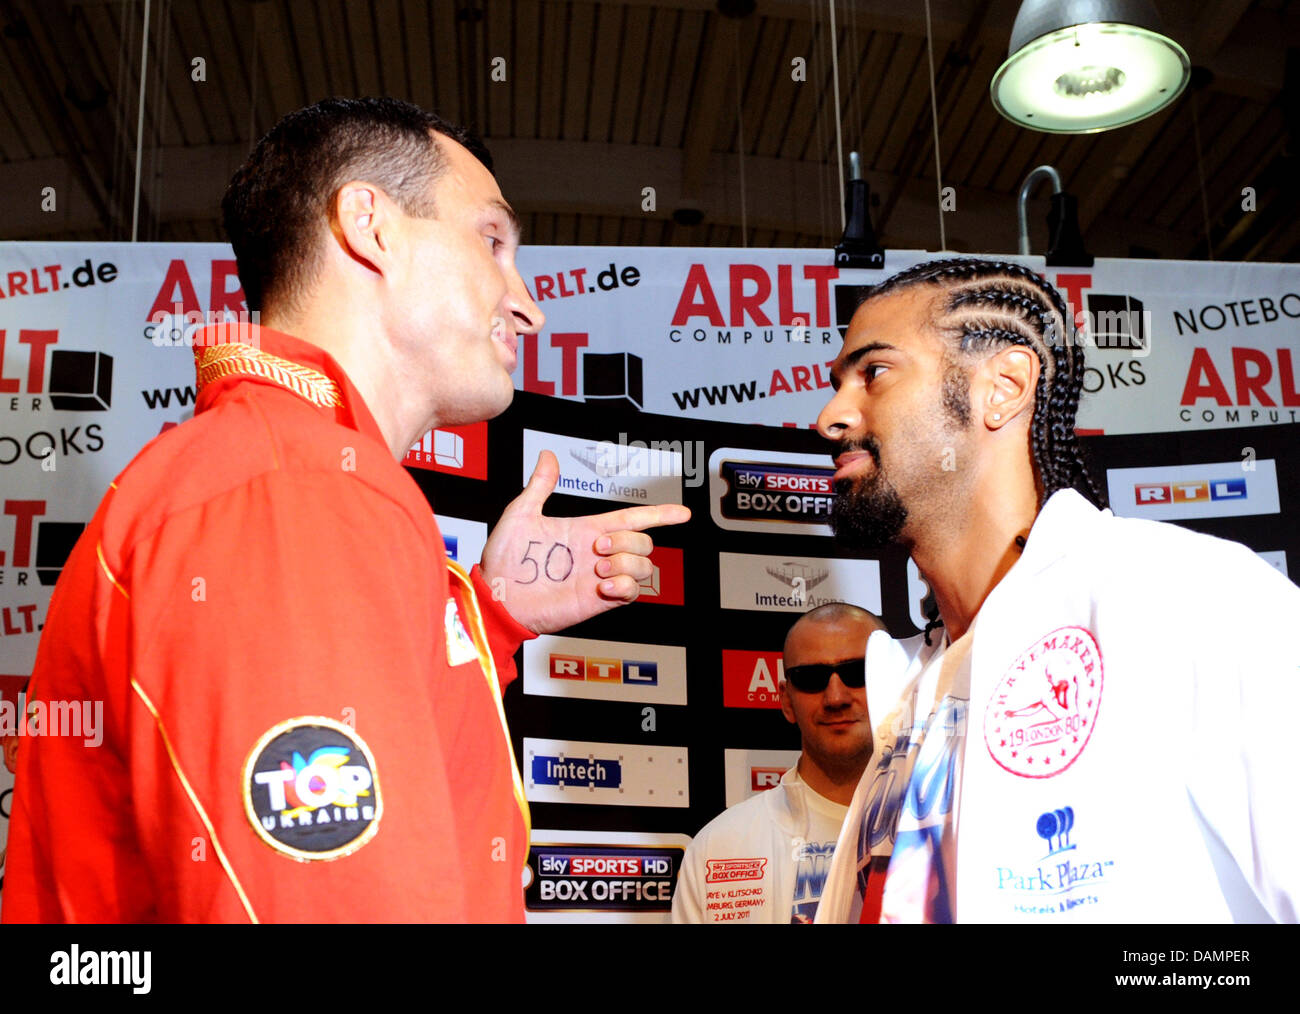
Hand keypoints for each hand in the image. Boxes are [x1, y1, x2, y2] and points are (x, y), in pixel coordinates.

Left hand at [480, 451, 690, 632]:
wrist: (497, 597)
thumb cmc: (505, 560)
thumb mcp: (521, 513)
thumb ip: (540, 485)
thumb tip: (548, 456)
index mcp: (586, 530)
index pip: (632, 519)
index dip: (660, 515)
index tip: (682, 513)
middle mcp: (599, 553)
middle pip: (644, 542)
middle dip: (628, 541)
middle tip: (596, 549)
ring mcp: (601, 577)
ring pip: (644, 565)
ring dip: (626, 563)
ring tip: (596, 570)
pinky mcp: (600, 600)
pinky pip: (633, 592)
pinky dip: (625, 586)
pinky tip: (603, 586)